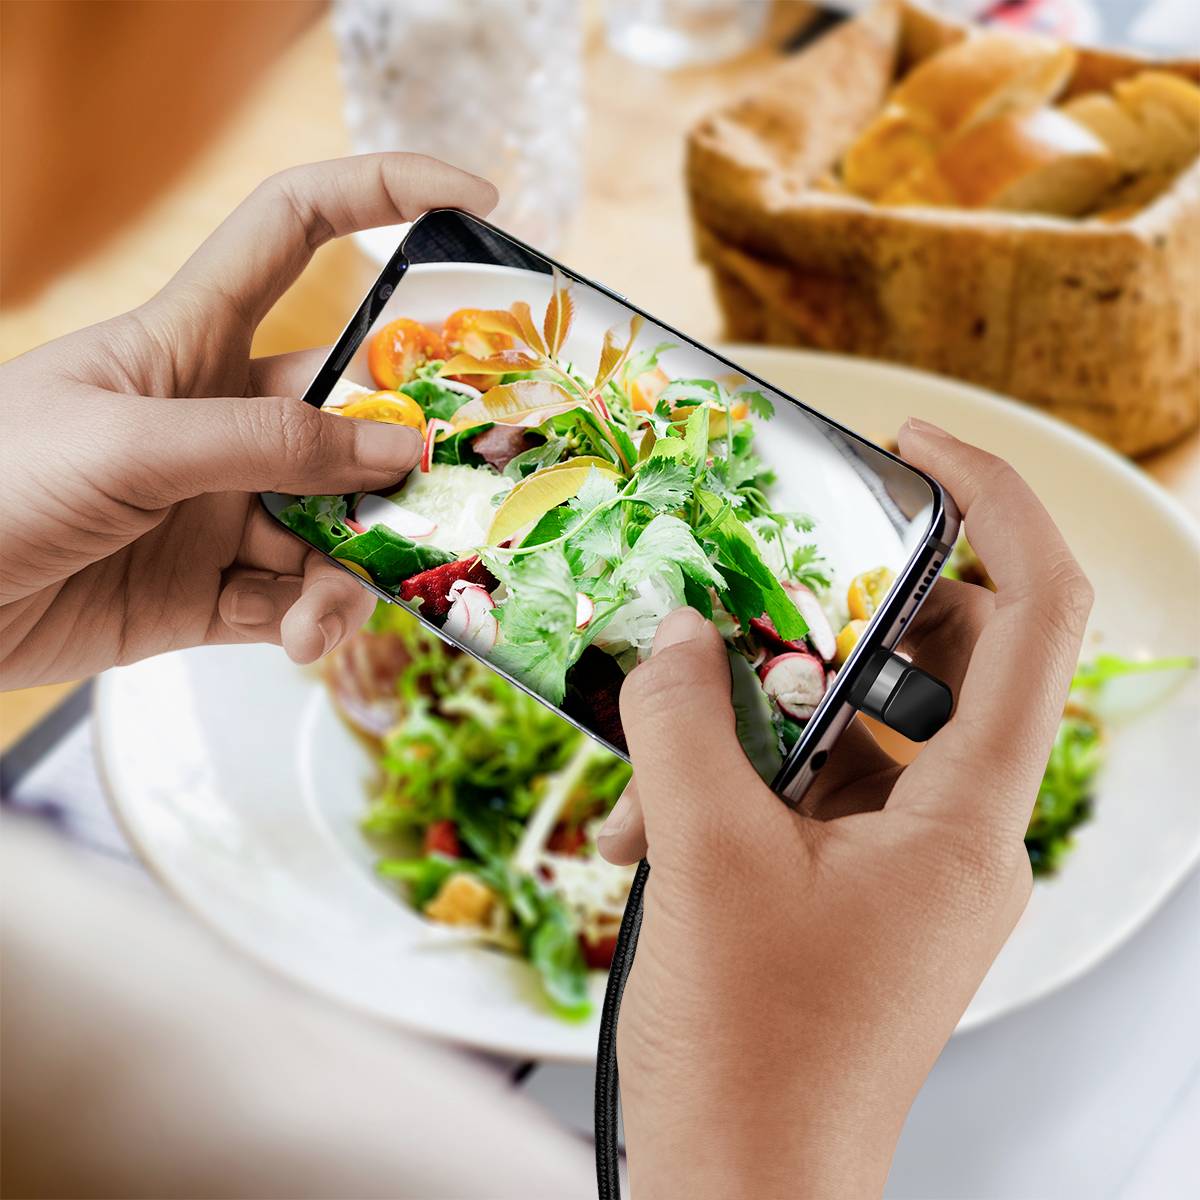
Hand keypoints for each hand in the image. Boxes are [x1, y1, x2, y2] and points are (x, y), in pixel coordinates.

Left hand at [0, 154, 495, 687]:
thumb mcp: (133, 443)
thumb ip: (269, 442)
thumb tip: (398, 449)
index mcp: (193, 342)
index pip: (294, 232)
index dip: (382, 195)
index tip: (471, 200)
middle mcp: (224, 420)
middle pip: (350, 413)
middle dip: (402, 453)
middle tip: (445, 498)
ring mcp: (226, 506)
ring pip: (337, 525)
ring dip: (352, 568)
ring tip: (323, 613)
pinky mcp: (217, 590)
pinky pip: (297, 599)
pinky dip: (310, 621)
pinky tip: (295, 639)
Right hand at [598, 421, 1092, 1197]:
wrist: (741, 1192)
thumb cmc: (750, 1051)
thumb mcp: (707, 857)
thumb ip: (686, 722)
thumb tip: (673, 635)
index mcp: (969, 816)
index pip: (1036, 615)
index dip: (994, 505)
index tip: (914, 447)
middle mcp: (958, 834)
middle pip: (932, 663)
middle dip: (826, 619)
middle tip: (742, 592)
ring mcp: (905, 869)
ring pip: (850, 735)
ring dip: (750, 721)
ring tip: (654, 746)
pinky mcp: (852, 896)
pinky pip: (809, 798)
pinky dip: (734, 786)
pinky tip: (644, 824)